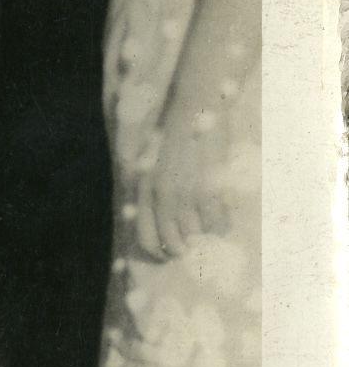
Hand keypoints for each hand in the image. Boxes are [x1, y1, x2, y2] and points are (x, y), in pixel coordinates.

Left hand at [133, 103, 238, 261]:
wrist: (195, 111)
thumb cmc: (174, 137)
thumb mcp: (151, 164)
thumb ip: (152, 192)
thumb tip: (166, 225)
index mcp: (144, 191)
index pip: (146, 239)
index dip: (159, 253)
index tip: (170, 255)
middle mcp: (162, 197)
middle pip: (174, 244)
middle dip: (185, 249)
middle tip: (194, 245)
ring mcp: (186, 195)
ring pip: (199, 236)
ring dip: (205, 234)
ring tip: (208, 220)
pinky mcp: (209, 190)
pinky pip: (218, 224)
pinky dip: (221, 225)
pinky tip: (220, 212)